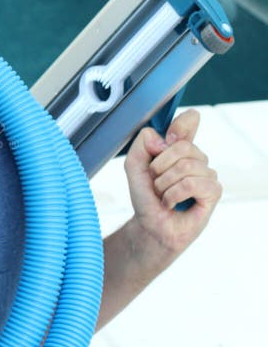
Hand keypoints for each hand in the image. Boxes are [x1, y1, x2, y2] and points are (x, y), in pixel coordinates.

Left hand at [123, 109, 221, 255]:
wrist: (150, 224)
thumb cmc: (146, 196)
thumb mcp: (134, 166)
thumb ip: (142, 145)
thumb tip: (163, 138)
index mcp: (178, 148)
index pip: (189, 122)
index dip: (181, 124)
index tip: (169, 137)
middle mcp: (196, 158)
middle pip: (182, 146)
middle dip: (159, 167)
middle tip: (156, 182)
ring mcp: (207, 174)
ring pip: (186, 166)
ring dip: (164, 185)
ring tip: (163, 195)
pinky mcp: (213, 191)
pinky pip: (191, 183)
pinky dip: (173, 195)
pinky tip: (172, 203)